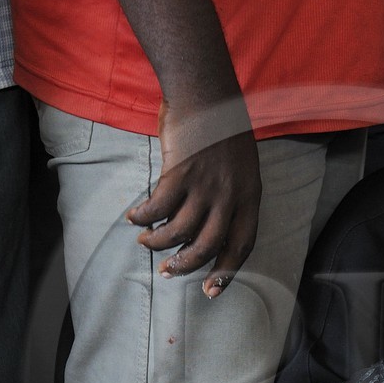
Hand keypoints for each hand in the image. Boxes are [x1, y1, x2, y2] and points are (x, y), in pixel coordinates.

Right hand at [127, 103, 261, 297]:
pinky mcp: (180, 173)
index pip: (241, 245)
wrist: (206, 91)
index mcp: (250, 195)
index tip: (211, 292)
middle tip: (166, 271)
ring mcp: (206, 184)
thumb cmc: (219, 127)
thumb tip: (203, 225)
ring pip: (179, 230)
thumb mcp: (238, 165)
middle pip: (206, 246)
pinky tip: (134, 217)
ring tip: (145, 241)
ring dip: (158, 241)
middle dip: (184, 265)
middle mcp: (231, 195)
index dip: (226, 272)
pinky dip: (143, 216)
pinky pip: (158, 207)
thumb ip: (228, 195)